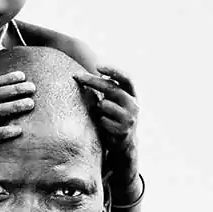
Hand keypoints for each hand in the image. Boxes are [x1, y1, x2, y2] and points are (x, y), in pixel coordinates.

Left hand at [73, 66, 139, 198]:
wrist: (125, 145)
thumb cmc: (116, 119)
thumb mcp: (116, 103)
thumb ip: (109, 90)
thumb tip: (88, 74)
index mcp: (133, 95)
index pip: (126, 78)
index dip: (113, 71)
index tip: (98, 66)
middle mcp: (134, 105)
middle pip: (111, 89)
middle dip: (93, 82)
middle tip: (77, 76)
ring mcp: (129, 119)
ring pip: (104, 105)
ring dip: (97, 108)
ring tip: (100, 114)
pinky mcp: (122, 131)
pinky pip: (102, 120)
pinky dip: (99, 122)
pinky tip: (104, 126)